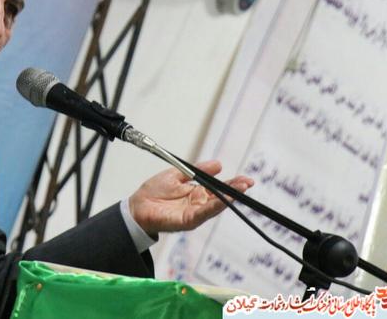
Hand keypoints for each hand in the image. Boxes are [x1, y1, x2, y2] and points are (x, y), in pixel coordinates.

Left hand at [128, 160, 253, 236]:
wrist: (137, 205)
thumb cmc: (155, 191)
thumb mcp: (178, 175)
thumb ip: (197, 170)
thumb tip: (218, 164)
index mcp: (196, 193)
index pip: (218, 188)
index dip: (232, 184)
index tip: (246, 179)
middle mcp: (198, 204)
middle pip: (221, 197)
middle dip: (236, 190)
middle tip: (249, 182)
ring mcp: (194, 213)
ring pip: (216, 206)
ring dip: (229, 198)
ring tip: (241, 189)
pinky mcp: (187, 221)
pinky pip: (203, 213)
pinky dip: (215, 206)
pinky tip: (224, 200)